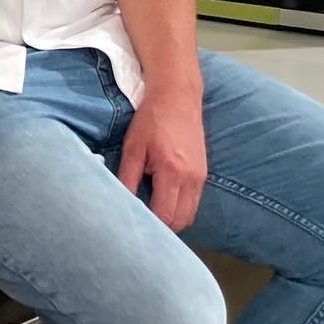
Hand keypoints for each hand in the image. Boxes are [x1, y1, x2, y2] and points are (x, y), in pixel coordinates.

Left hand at [116, 80, 206, 232]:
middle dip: (163, 227)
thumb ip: (126, 178)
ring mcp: (201, 177)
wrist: (177, 96)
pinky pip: (194, 202)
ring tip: (151, 212)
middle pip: (181, 221)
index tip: (134, 225)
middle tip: (142, 223)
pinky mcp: (203, 173)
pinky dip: (180, 207)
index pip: (166, 216)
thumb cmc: (152, 120)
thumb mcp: (133, 148)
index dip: (151, 226)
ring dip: (173, 219)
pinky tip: (162, 199)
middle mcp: (192, 178)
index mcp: (173, 172)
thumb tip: (120, 203)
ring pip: (190, 214)